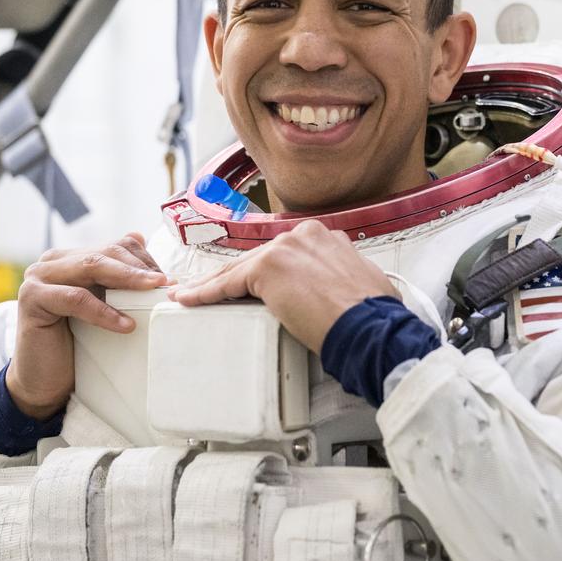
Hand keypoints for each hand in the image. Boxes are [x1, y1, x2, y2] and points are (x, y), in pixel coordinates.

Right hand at [7, 232, 169, 418]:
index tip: (167, 280)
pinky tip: (125, 324)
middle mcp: (52, 261)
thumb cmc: (76, 345)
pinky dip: (104, 311)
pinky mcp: (32, 298)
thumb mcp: (103, 306)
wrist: (44, 382)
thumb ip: (117, 277)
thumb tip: (141, 238)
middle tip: (166, 283)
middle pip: (104, 253)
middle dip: (139, 267)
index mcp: (70, 258)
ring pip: (92, 267)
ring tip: (153, 292)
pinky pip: (76, 298)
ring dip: (127, 279)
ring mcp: (39, 277)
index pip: (114, 246)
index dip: (143, 259)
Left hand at [168, 220, 395, 352]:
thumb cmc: (372, 314)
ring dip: (212, 285)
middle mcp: (303, 234)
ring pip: (239, 269)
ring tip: (191, 296)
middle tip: (210, 290)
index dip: (260, 270)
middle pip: (256, 259)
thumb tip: (332, 288)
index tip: (251, 283)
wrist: (370, 326)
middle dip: (232, 277)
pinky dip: (205, 293)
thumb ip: (337, 274)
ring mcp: (284, 248)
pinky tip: (189, 299)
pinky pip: (228, 283)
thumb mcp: (358, 281)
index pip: (281, 254)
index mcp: (324, 236)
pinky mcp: (267, 268)